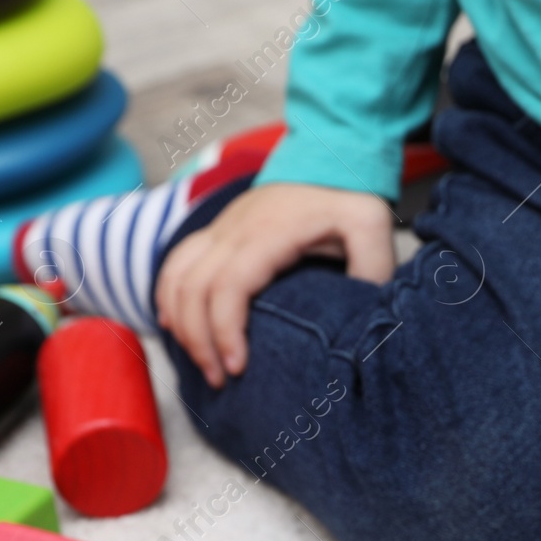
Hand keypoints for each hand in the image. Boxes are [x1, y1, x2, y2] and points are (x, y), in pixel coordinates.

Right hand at [156, 183, 394, 386]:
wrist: (326, 160)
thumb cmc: (349, 199)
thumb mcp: (372, 227)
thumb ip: (373, 269)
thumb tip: (363, 316)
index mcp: (267, 234)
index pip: (228, 287)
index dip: (225, 331)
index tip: (238, 369)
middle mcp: (232, 230)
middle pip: (192, 289)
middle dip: (199, 341)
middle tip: (220, 380)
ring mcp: (219, 229)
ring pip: (175, 277)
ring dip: (180, 324)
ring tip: (202, 363)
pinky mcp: (215, 232)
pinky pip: (174, 264)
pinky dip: (167, 298)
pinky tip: (175, 328)